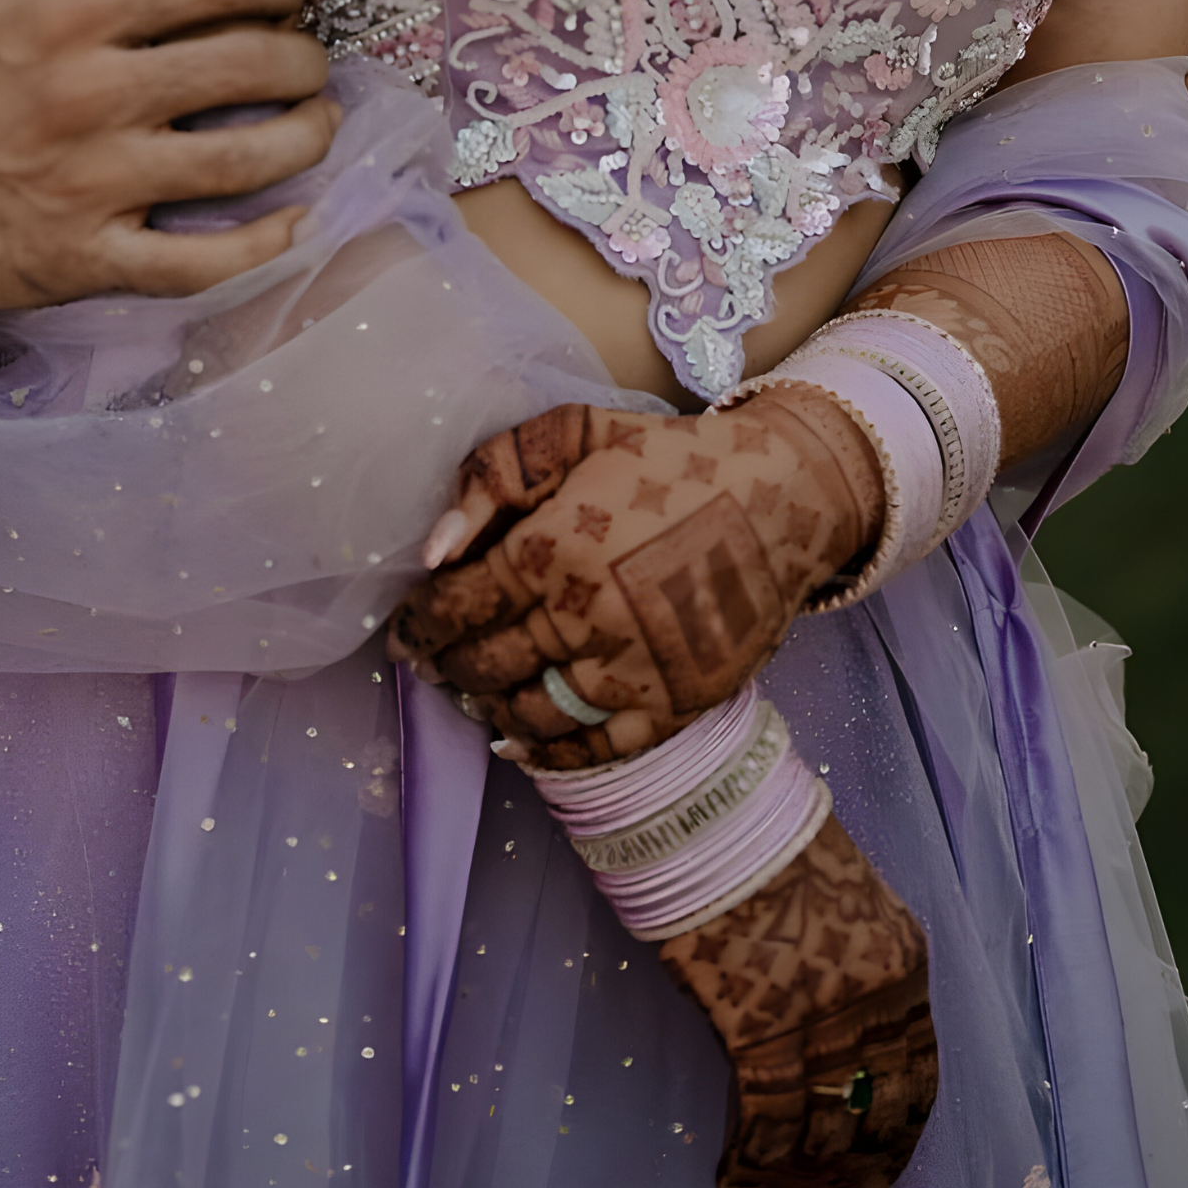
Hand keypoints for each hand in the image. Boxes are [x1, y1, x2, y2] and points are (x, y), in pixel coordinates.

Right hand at [0, 0, 337, 311]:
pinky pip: (198, 263)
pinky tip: (295, 221)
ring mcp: (95, 182)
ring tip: (318, 122)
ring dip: (302, 139)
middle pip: (243, 66)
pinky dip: (260, 246)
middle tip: (309, 59)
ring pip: (238, 162)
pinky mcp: (94, 257)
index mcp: (68, 16)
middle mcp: (91, 95)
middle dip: (301, 60)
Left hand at [392, 396, 882, 762]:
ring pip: (531, 714)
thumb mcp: (575, 432)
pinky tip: (518, 741)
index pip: (461, 605)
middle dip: (445, 666)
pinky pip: (594, 750)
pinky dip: (546, 755)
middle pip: (487, 664)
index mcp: (557, 546)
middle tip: (428, 664)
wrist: (783, 500)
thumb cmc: (668, 459)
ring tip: (470, 694)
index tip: (403, 630)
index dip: (420, 623)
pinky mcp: (676, 706)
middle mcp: (590, 618)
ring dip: (487, 709)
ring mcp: (635, 672)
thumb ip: (494, 475)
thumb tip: (435, 549)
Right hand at [664, 818, 937, 1187]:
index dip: (899, 1137)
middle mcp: (873, 1003)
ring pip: (821, 1130)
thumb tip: (842, 1029)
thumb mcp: (847, 898)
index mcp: (905, 967)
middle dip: (860, 1176)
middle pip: (876, 1114)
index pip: (918, 1077)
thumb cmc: (768, 835)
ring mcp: (817, 1021)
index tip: (883, 1178)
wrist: (714, 803)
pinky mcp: (757, 1028)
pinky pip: (764, 1121)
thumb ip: (860, 965)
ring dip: (799, 1186)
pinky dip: (752, 1166)